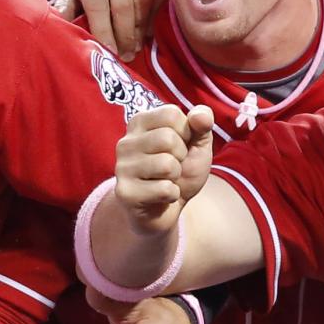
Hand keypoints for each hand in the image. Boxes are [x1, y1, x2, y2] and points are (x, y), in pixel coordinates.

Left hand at [57, 0, 158, 58]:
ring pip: (144, 0)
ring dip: (142, 27)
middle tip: (127, 55)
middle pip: (123, 6)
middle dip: (126, 35)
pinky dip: (158, 12)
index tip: (111, 53)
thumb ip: (65, 10)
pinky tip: (152, 28)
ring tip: (137, 45)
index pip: (98, 7)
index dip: (105, 32)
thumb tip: (49, 29)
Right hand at [114, 104, 214, 233]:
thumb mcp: (197, 144)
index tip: (179, 146)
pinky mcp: (124, 193)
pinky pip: (164, 189)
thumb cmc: (181, 171)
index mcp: (140, 123)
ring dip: (175, 177)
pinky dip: (172, 195)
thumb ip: (202, 125)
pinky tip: (160, 196)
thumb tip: (202, 115)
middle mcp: (125, 142)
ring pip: (166, 165)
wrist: (169, 209)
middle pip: (168, 139)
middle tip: (172, 167)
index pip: (171, 114)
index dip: (186, 133)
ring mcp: (122, 168)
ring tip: (166, 180)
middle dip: (181, 157)